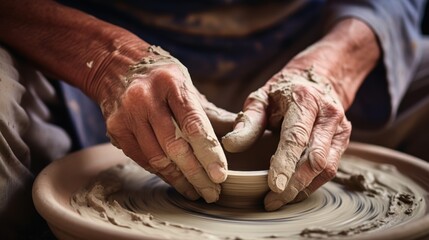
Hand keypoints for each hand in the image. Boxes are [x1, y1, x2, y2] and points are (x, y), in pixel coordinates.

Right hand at [101, 46, 228, 202]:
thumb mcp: (186, 84)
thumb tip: (239, 133)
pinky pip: (141, 158)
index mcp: (171, 83)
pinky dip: (161, 172)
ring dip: (179, 179)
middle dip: (196, 175)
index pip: (194, 125)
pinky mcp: (115, 128)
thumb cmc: (161, 78)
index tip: (220, 175)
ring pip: (157, 158)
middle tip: (212, 192)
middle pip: (175, 146)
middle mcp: (146, 97)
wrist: (115, 65)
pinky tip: (176, 179)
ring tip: (196, 191)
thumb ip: (207, 112)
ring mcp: (127, 113)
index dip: (209, 153)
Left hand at [223, 67, 350, 209]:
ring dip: (303, 188)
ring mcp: (340, 129)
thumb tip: (231, 145)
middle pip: (315, 158)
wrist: (318, 80)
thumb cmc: (283, 92)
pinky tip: (293, 191)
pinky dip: (311, 184)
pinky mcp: (343, 141)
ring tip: (278, 200)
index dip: (285, 163)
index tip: (272, 186)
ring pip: (327, 168)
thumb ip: (248, 121)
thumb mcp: (261, 98)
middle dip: (294, 184)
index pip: (296, 137)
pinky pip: (331, 169)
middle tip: (271, 201)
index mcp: (306, 99)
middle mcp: (328, 114)